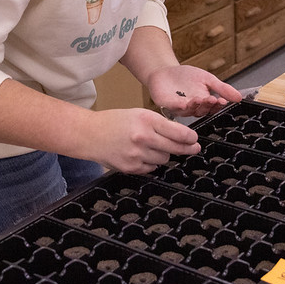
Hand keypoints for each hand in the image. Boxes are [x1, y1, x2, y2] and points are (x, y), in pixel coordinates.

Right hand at [86, 108, 200, 174]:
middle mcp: (143, 137)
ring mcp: (136, 154)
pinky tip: (140, 154)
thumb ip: (160, 124)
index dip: (190, 138)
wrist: (90, 134)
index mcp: (146, 120)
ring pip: (164, 159)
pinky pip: (151, 168)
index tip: (195, 139)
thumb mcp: (139, 114)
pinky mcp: (131, 168)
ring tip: (151, 146)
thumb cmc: (115, 121)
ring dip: (163, 154)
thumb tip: (183, 136)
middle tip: (194, 148)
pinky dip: (150, 163)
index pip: (177, 132)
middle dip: (186, 149)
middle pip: (174, 148)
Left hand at [146, 64, 241, 118]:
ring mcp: (179, 108)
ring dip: (195, 106)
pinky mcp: (167, 105)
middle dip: (207, 105)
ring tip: (200, 98)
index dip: (217, 106)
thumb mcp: (208, 79)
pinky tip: (183, 102)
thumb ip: (222, 88)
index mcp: (203, 103)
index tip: (223, 101)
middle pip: (202, 111)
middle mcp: (192, 108)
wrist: (165, 71)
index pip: (213, 108)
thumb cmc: (186, 76)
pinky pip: (173, 108)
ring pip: (189, 111)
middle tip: (212, 99)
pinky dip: (178, 106)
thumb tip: (239, 97)